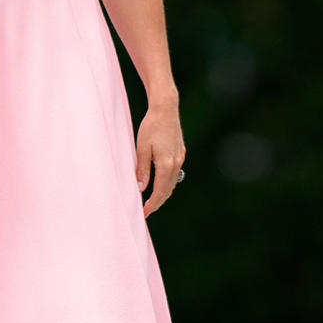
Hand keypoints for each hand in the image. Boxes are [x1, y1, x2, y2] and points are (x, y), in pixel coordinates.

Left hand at [135, 99, 184, 217]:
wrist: (165, 109)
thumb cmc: (151, 127)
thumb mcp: (141, 148)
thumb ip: (142, 169)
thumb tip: (141, 189)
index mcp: (166, 164)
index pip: (159, 191)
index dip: (152, 204)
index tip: (144, 213)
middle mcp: (176, 163)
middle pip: (168, 190)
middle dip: (157, 202)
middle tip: (146, 211)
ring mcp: (180, 158)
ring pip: (172, 182)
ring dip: (163, 193)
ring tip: (151, 201)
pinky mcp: (180, 153)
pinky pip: (174, 174)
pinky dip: (167, 183)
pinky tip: (159, 184)